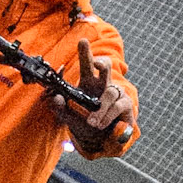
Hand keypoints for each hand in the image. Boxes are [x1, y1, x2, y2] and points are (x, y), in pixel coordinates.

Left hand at [51, 38, 134, 152]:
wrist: (101, 141)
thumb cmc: (85, 124)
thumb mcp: (68, 117)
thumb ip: (59, 108)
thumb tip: (56, 97)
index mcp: (89, 83)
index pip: (87, 64)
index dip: (85, 52)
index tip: (82, 41)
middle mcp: (103, 85)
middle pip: (106, 67)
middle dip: (102, 63)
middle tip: (96, 64)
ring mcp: (116, 94)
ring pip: (110, 92)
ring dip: (101, 109)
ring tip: (92, 122)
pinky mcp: (125, 105)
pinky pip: (118, 107)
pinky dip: (109, 116)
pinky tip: (103, 125)